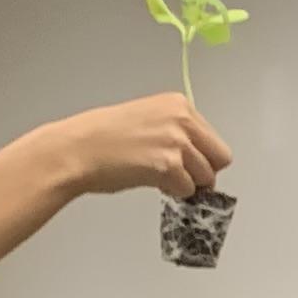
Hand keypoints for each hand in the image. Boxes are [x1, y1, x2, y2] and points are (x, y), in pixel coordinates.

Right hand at [64, 93, 232, 201]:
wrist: (77, 149)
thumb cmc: (103, 137)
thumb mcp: (147, 119)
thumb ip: (175, 131)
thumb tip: (195, 156)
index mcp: (178, 104)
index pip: (214, 140)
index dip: (201, 157)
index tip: (183, 162)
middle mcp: (182, 119)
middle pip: (220, 159)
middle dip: (203, 172)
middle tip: (179, 177)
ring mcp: (176, 142)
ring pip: (207, 178)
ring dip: (187, 184)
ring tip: (159, 178)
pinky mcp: (168, 166)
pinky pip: (188, 190)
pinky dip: (173, 193)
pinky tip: (152, 182)